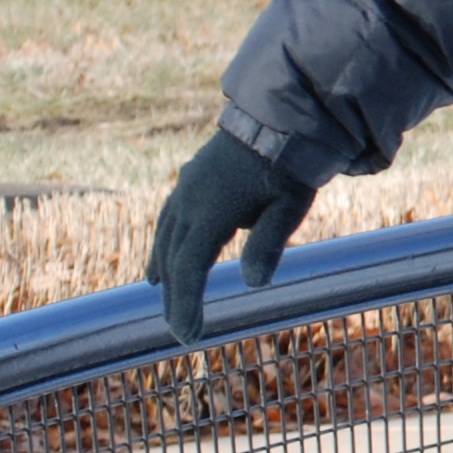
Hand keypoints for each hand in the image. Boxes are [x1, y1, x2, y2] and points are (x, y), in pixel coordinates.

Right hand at [146, 130, 318, 345]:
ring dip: (165, 269)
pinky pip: (169, 219)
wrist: (281, 116)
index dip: (185, 304)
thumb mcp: (289, 206)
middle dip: (176, 296)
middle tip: (182, 330)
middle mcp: (189, 201)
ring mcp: (187, 189)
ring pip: (166, 237)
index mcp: (210, 212)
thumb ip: (269, 244)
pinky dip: (164, 243)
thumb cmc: (291, 163)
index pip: (189, 268)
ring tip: (161, 294)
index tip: (187, 337)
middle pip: (174, 257)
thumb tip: (253, 284)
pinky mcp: (191, 180)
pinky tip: (163, 255)